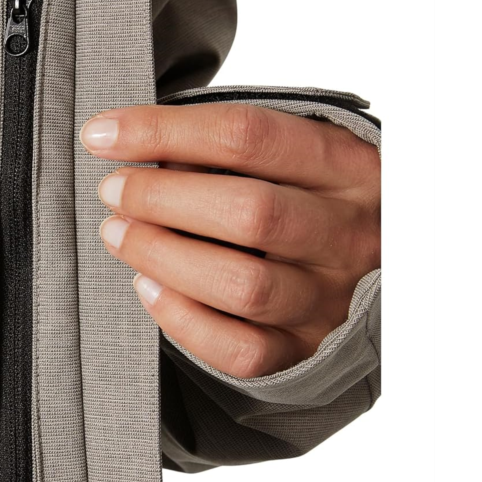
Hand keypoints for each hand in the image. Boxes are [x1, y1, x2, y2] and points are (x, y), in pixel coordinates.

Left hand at [81, 103, 380, 377]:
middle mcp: (349, 233)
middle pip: (248, 212)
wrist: (377, 268)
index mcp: (349, 167)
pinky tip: (148, 288)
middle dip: (159, 198)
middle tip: (113, 191)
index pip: (248, 136)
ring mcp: (332, 298)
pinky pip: (241, 349)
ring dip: (161, 255)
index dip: (163, 132)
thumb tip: (143, 149)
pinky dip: (182, 320)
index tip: (104, 134)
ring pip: (242, 285)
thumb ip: (234, 149)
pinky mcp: (307, 349)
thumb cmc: (315, 199)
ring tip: (119, 234)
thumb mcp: (297, 155)